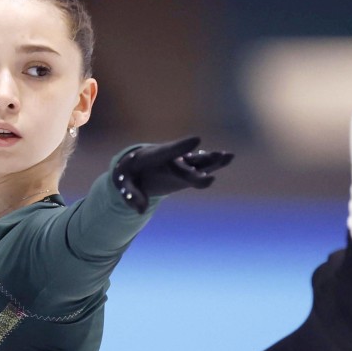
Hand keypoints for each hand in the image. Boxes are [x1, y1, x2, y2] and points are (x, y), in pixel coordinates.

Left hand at [112, 136, 233, 213]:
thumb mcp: (123, 184)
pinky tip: (228, 157)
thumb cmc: (127, 174)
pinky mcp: (186, 168)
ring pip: (198, 161)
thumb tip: (140, 210)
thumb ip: (131, 195)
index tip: (197, 140)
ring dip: (212, 159)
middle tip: (218, 157)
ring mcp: (179, 162)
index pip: (168, 152)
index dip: (182, 147)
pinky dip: (213, 162)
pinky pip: (201, 165)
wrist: (135, 165)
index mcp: (153, 157)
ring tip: (227, 155)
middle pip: (187, 163)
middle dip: (201, 163)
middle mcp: (170, 158)